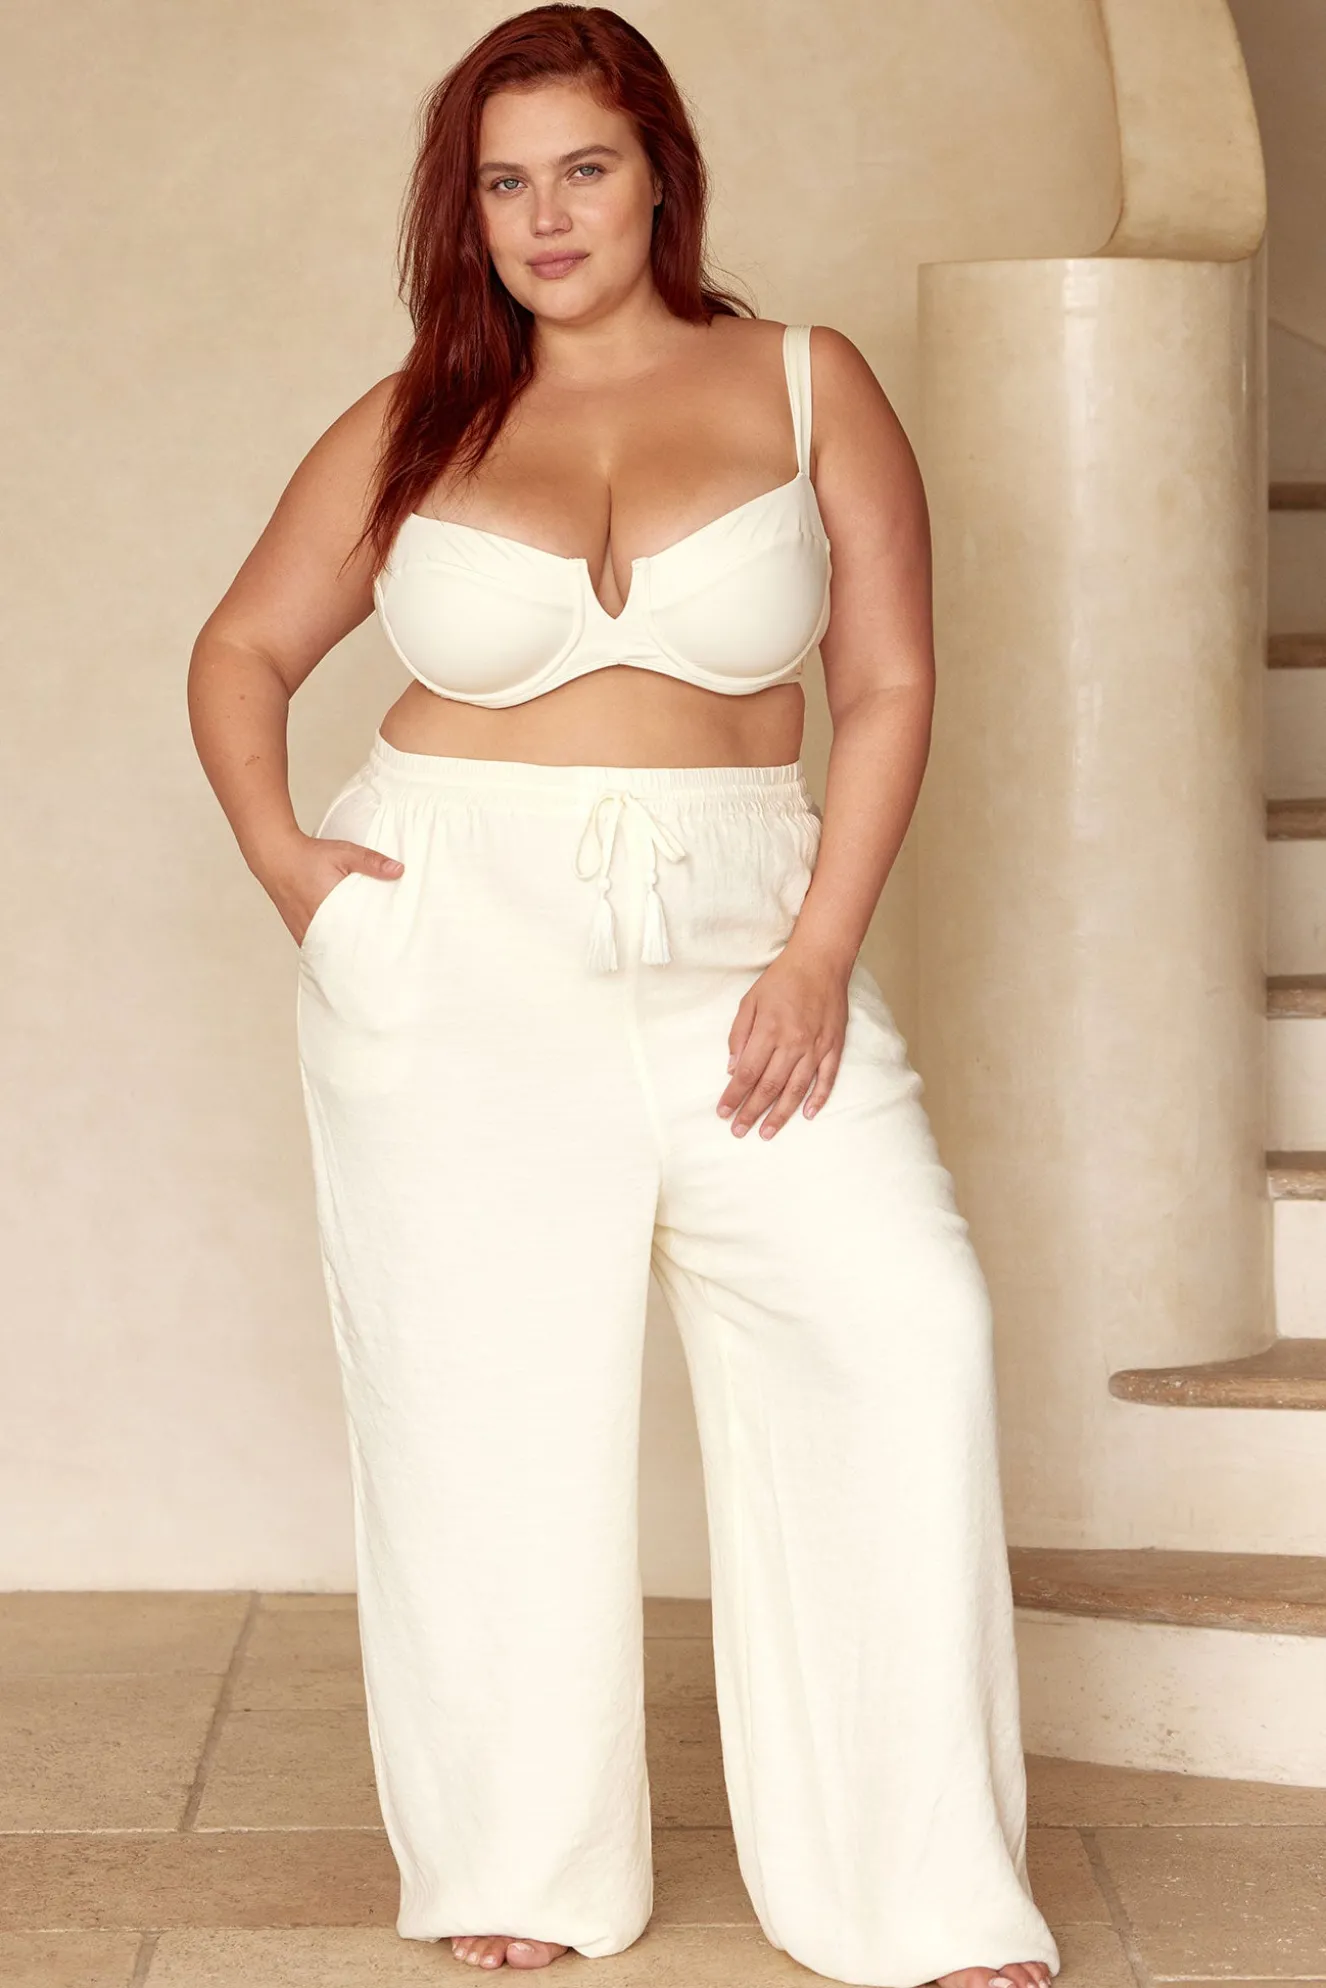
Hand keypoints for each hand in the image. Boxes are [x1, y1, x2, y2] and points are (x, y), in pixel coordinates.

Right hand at [257, 831, 403, 946]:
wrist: (276, 856)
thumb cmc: (309, 856)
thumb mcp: (345, 853)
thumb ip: (372, 862)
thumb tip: (399, 870)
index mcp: (331, 911)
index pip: (355, 938)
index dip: (370, 947)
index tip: (385, 953)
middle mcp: (316, 926)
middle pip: (342, 950)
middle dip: (359, 954)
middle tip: (378, 960)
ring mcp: (305, 931)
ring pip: (328, 951)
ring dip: (342, 953)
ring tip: (362, 959)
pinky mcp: (297, 930)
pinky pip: (316, 947)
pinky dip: (328, 949)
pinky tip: (341, 950)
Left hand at [717, 943, 850, 1137]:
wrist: (820, 962)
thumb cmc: (781, 980)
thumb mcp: (748, 1001)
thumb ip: (738, 1035)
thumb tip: (732, 1068)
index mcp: (768, 1031)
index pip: (747, 1073)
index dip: (734, 1096)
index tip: (723, 1113)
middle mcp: (793, 1043)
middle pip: (769, 1086)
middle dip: (752, 1112)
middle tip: (739, 1131)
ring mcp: (816, 1047)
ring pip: (796, 1089)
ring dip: (780, 1114)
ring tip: (767, 1132)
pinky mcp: (834, 1046)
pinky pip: (827, 1079)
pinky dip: (818, 1099)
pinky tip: (807, 1115)